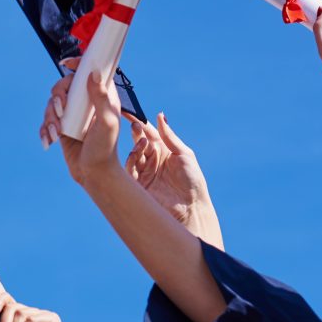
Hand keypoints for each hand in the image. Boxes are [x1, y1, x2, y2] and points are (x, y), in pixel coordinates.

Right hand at [56, 68, 125, 187]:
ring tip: (56, 133)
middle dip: (57, 97)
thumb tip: (93, 74)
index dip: (78, 64)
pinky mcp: (61, 127)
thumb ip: (101, 98)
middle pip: (63, 86)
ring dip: (49, 118)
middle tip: (60, 110)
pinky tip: (48, 141)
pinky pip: (46, 122)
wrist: (94, 172)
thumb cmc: (105, 148)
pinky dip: (44, 130)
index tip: (67, 63)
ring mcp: (72, 115)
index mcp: (101, 97)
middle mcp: (85, 103)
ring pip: (51, 104)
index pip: (88, 73)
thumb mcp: (106, 122)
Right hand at [125, 113, 220, 245]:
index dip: (141, 123)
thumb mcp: (184, 154)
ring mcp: (143, 173)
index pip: (149, 134)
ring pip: (133, 154)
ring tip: (142, 139)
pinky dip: (131, 157)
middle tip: (134, 124)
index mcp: (163, 152)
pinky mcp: (136, 184)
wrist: (190, 208)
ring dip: (136, 145)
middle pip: (139, 142)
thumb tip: (160, 116)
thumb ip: (169, 136)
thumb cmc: (192, 181)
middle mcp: (151, 161)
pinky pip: (129, 168)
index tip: (132, 113)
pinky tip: (139, 151)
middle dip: (136, 132)